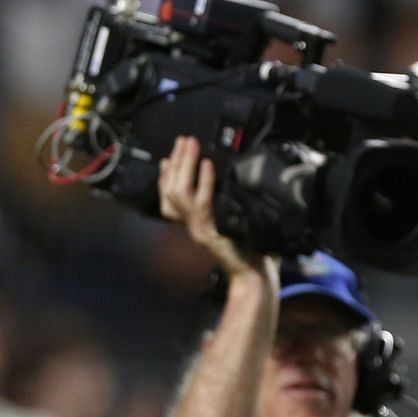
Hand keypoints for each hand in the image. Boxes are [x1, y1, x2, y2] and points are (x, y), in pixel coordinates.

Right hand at [157, 136, 263, 279]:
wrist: (253, 276)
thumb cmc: (249, 249)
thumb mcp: (231, 223)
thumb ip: (221, 206)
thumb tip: (224, 180)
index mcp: (194, 224)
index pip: (168, 199)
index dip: (165, 178)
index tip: (166, 158)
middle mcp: (191, 226)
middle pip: (170, 191)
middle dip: (176, 163)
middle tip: (183, 140)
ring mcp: (199, 229)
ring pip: (180, 193)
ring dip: (185, 165)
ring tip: (191, 145)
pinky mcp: (211, 232)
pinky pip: (202, 203)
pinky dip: (204, 181)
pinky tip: (208, 165)